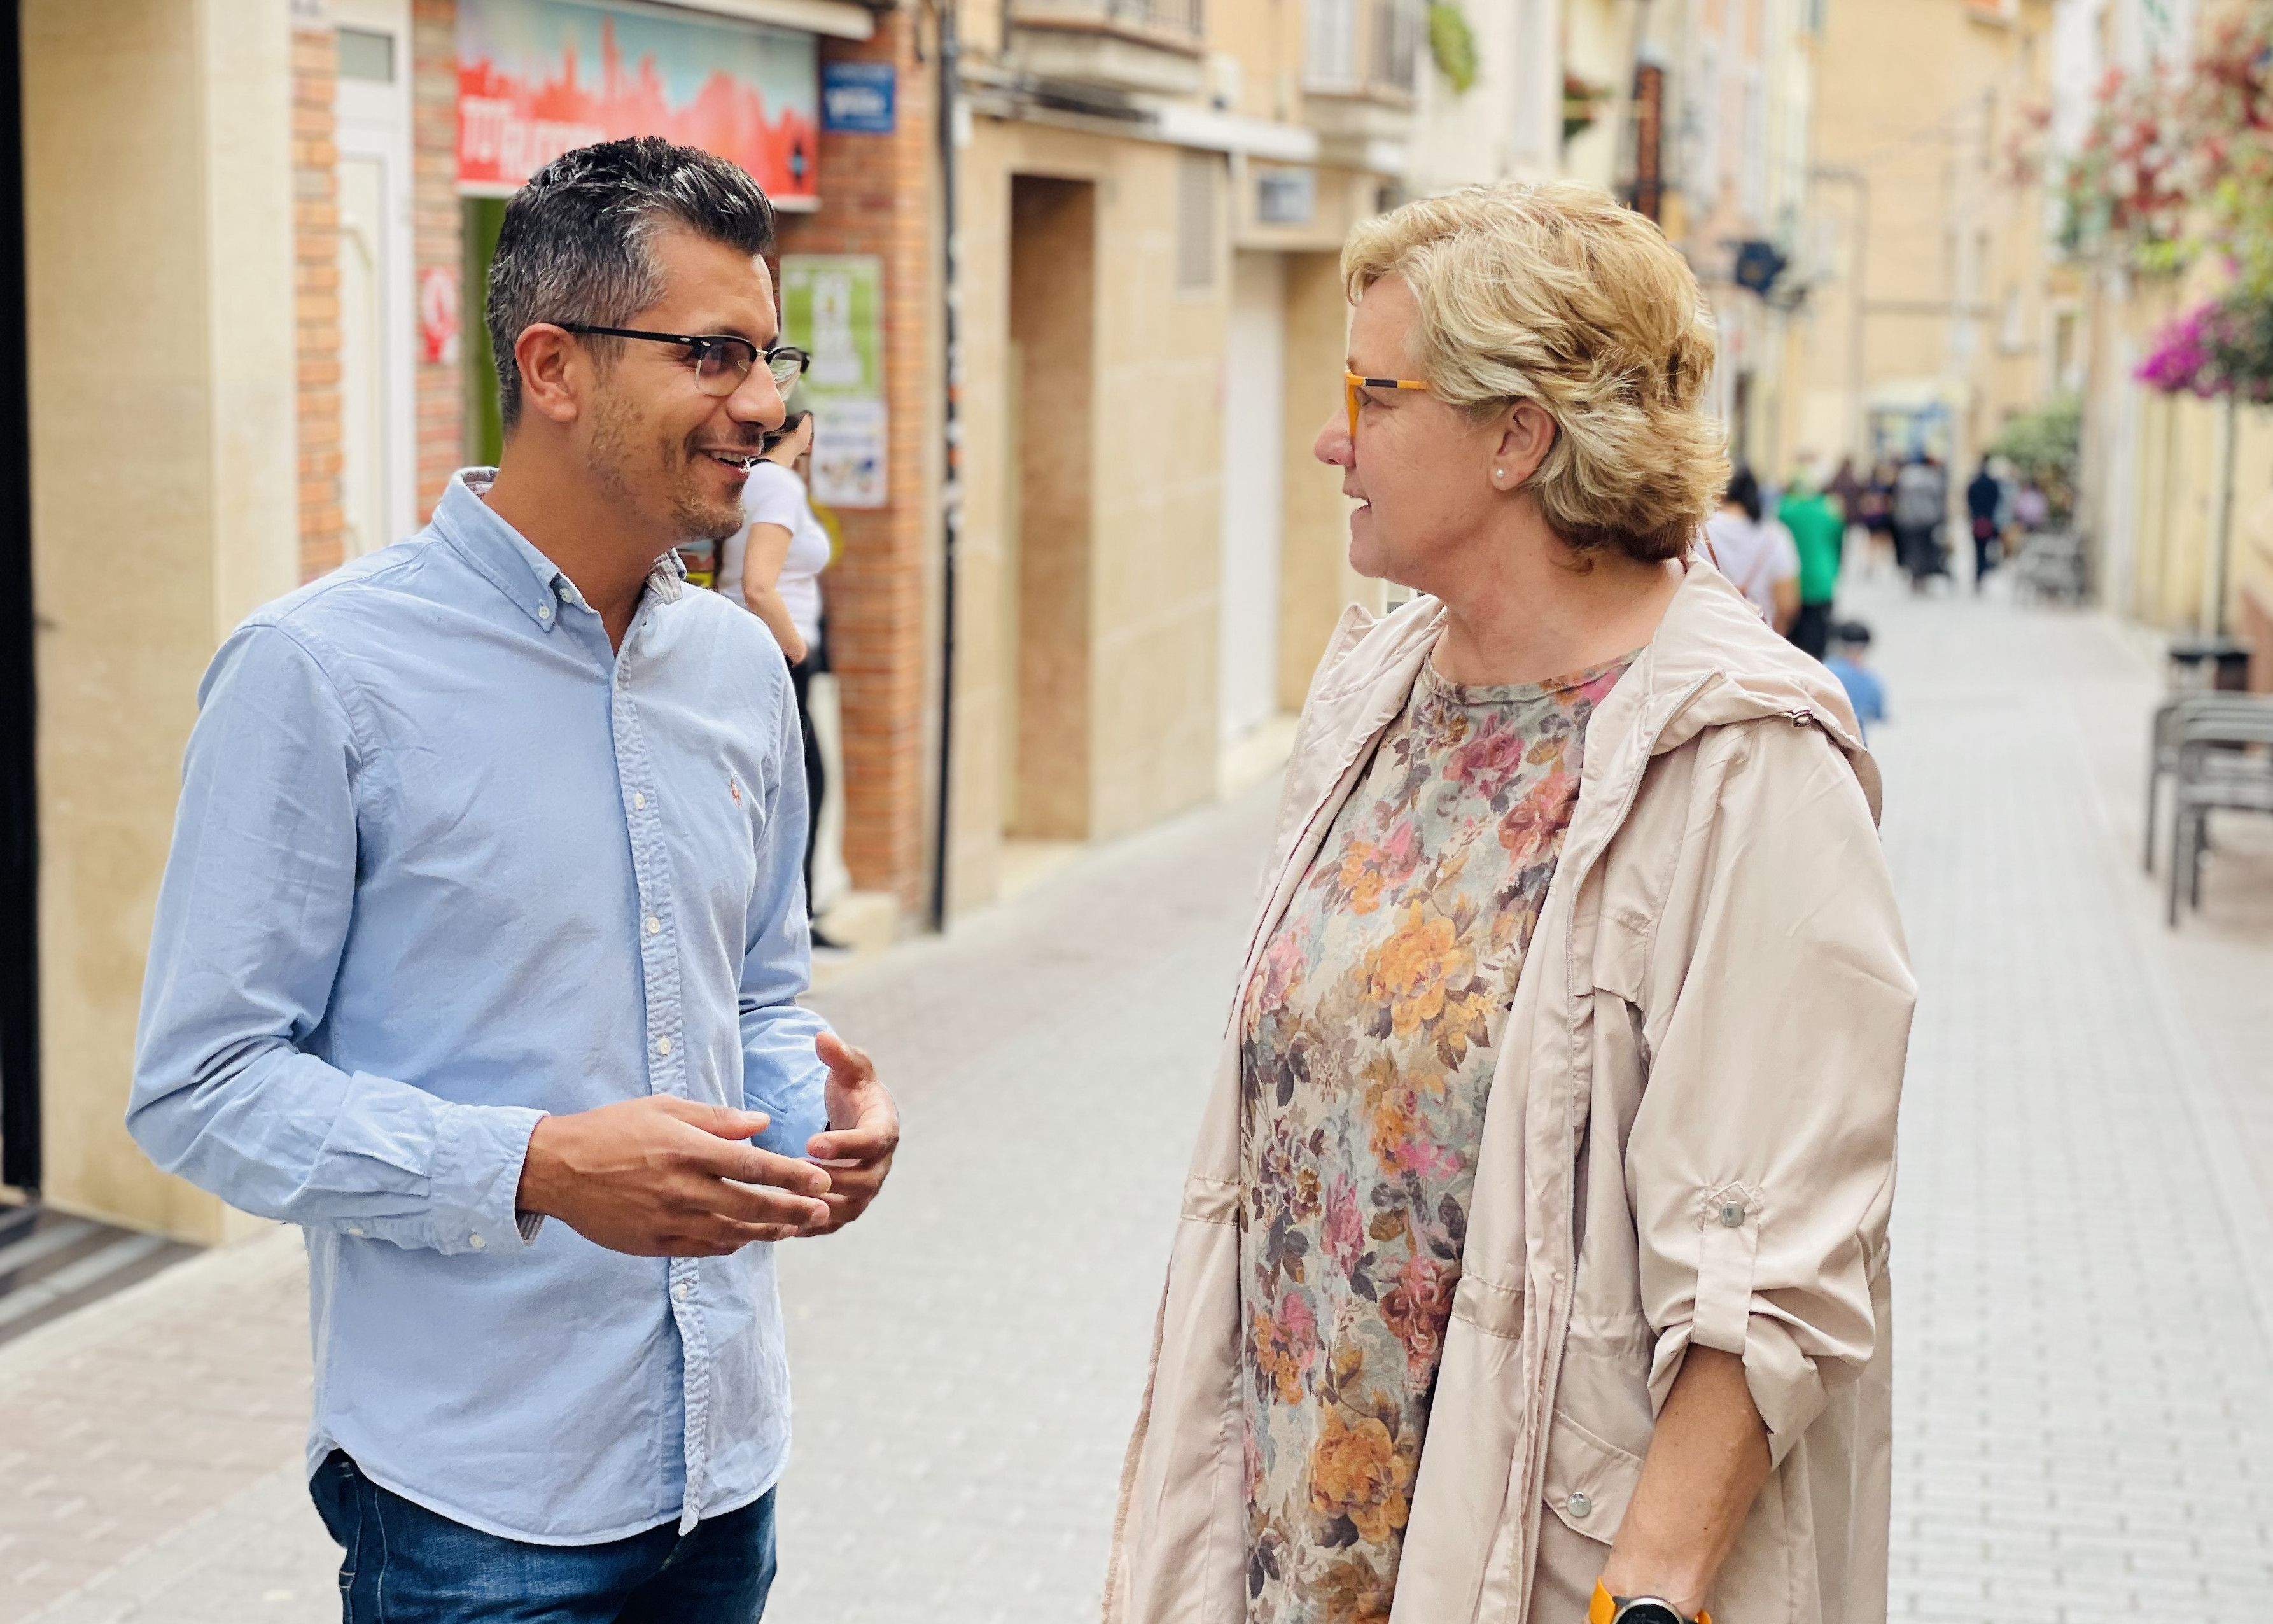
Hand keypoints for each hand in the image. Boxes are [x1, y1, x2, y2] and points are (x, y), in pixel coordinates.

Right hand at [516, 1094, 832, 1256]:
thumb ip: (716, 1118)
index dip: (792, 1176)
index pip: (753, 1167)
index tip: (821, 1181)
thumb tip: (763, 1123)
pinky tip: (748, 1238)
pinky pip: (702, 1249)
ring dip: (768, 1231)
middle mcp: (681, 1189)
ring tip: (796, 1227)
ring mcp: (667, 1220)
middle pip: (750, 1205)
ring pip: (731, 1231)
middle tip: (823, 1211)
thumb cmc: (613, 1129)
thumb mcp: (664, 1108)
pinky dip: (730, 1244)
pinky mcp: (652, 1243)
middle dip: (793, 1210)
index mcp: (686, 1150)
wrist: (557, 1168)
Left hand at [799, 1032, 897, 1235]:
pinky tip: (778, 1224)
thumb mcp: (848, 1069)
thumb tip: (822, 1037)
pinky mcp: (848, 1206)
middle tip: (792, 1175)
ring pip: (847, 1209)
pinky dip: (809, 1226)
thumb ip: (838, 1055)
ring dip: (817, 1208)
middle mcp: (880, 1165)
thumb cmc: (853, 1090)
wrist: (859, 1119)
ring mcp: (866, 1190)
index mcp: (885, 1129)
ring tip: (781, 1201)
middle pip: (862, 1183)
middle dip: (828, 1181)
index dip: (844, 1144)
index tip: (811, 1143)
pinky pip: (831, 1223)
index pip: (872, 1142)